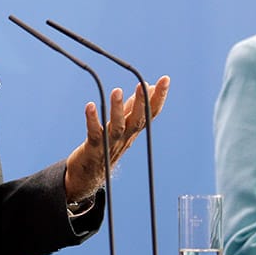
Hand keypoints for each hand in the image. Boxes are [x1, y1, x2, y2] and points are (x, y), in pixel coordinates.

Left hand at [64, 75, 169, 201]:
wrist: (90, 175)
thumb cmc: (107, 145)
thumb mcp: (123, 124)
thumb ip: (134, 106)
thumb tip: (147, 86)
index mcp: (134, 130)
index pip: (151, 113)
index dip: (159, 96)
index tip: (165, 79)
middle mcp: (126, 137)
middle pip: (138, 120)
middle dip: (143, 102)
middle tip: (143, 84)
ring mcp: (111, 143)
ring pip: (118, 126)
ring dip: (117, 109)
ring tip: (117, 91)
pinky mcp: (95, 148)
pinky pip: (95, 133)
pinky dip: (93, 120)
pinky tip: (90, 106)